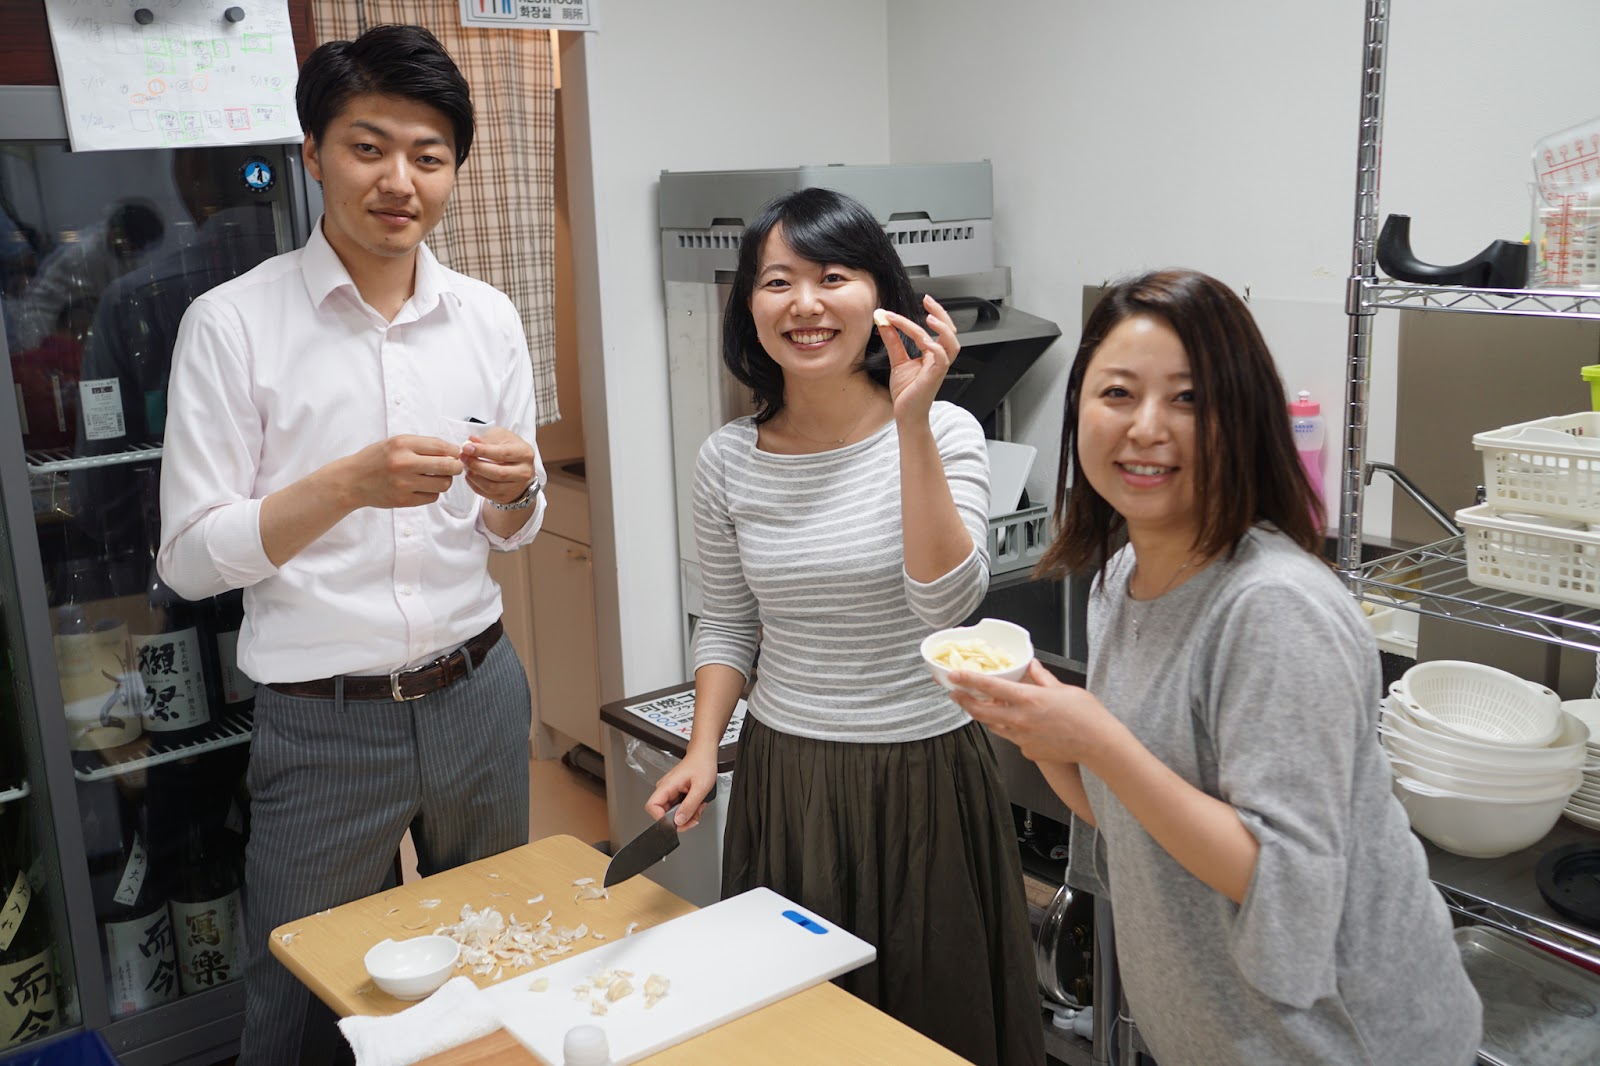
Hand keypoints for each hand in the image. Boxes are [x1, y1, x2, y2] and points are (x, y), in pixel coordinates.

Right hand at [340, 435, 462, 509]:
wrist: (352, 480)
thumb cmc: (376, 459)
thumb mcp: (395, 442)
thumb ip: (422, 445)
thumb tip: (452, 450)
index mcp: (402, 444)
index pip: (441, 447)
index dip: (454, 451)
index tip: (456, 453)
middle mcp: (404, 463)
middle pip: (447, 466)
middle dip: (456, 466)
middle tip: (455, 466)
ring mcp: (404, 484)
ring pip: (443, 484)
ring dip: (445, 480)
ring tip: (437, 477)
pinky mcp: (403, 500)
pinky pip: (432, 497)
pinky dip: (433, 492)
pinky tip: (424, 487)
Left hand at [461, 426, 536, 505]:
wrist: (518, 467)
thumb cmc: (508, 449)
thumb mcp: (501, 437)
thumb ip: (487, 438)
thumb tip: (472, 440)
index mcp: (525, 453)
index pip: (503, 454)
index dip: (483, 451)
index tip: (466, 447)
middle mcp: (524, 472)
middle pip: (498, 473)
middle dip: (476, 465)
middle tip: (463, 457)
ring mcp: (516, 487)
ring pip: (491, 486)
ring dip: (474, 476)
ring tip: (466, 466)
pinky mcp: (506, 497)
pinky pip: (486, 493)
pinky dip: (474, 484)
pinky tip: (470, 474)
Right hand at [645, 752, 718, 829]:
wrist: (704, 755)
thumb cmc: (702, 764)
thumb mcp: (700, 787)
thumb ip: (689, 806)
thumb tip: (679, 821)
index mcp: (667, 786)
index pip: (652, 807)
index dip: (661, 818)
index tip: (676, 823)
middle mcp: (665, 789)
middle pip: (663, 814)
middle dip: (681, 820)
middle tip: (694, 817)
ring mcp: (670, 792)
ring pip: (673, 813)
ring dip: (687, 815)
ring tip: (699, 807)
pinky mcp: (676, 794)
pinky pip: (679, 808)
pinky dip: (689, 810)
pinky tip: (697, 805)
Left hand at [876, 294, 960, 423]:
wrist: (906, 414)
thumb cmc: (906, 392)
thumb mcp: (897, 360)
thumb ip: (893, 341)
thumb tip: (883, 322)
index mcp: (933, 354)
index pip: (935, 329)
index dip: (931, 313)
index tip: (922, 300)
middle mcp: (939, 359)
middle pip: (951, 332)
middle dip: (942, 314)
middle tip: (928, 301)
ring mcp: (939, 369)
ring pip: (951, 344)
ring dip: (942, 330)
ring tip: (930, 318)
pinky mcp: (934, 378)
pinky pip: (942, 360)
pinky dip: (935, 348)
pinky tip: (925, 340)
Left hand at [948, 660, 1117, 765]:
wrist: (1099, 744)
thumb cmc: (1086, 716)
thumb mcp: (1063, 689)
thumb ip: (1042, 677)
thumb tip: (1032, 666)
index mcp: (1028, 699)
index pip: (989, 687)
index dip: (968, 680)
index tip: (954, 675)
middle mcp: (1020, 719)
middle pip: (980, 711)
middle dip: (964, 701)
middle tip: (956, 694)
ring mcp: (1022, 738)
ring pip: (994, 726)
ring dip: (985, 716)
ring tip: (983, 707)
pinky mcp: (1028, 751)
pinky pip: (1012, 738)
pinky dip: (1010, 729)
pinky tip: (1018, 724)